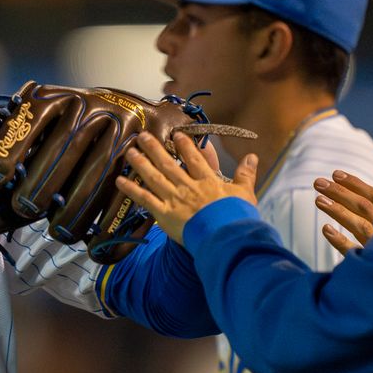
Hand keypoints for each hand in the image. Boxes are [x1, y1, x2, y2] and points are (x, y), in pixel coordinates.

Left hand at [116, 132, 258, 244]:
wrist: (224, 237)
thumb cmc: (236, 218)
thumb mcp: (245, 194)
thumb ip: (246, 174)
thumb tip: (252, 156)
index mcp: (207, 181)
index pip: (193, 158)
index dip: (184, 145)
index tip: (175, 134)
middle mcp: (188, 186)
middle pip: (168, 163)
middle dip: (154, 148)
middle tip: (142, 136)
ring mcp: (174, 199)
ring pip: (153, 176)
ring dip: (140, 163)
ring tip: (129, 151)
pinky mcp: (164, 213)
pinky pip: (144, 198)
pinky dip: (131, 189)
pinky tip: (119, 180)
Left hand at [313, 170, 372, 253]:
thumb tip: (351, 195)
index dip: (355, 184)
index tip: (336, 173)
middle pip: (363, 206)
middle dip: (340, 192)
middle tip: (317, 182)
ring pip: (359, 225)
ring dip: (339, 211)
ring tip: (318, 200)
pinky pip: (355, 252)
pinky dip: (341, 241)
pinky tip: (326, 230)